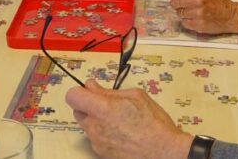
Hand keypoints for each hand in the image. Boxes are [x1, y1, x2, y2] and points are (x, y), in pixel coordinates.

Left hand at [65, 80, 192, 158]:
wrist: (164, 153)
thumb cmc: (154, 124)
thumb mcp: (136, 96)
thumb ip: (109, 91)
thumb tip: (92, 86)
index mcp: (102, 109)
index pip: (72, 96)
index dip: (80, 91)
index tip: (91, 91)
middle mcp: (95, 127)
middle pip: (78, 111)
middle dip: (89, 106)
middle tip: (108, 105)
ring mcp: (97, 143)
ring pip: (87, 126)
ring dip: (97, 121)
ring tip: (120, 122)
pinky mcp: (101, 154)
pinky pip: (96, 139)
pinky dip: (104, 135)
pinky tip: (122, 134)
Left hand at [166, 0, 237, 33]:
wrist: (231, 15)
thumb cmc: (217, 1)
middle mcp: (196, 1)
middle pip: (174, 3)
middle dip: (177, 4)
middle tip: (183, 4)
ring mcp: (197, 14)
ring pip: (179, 14)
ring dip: (183, 13)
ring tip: (192, 12)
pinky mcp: (198, 25)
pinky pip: (184, 23)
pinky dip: (187, 21)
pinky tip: (195, 18)